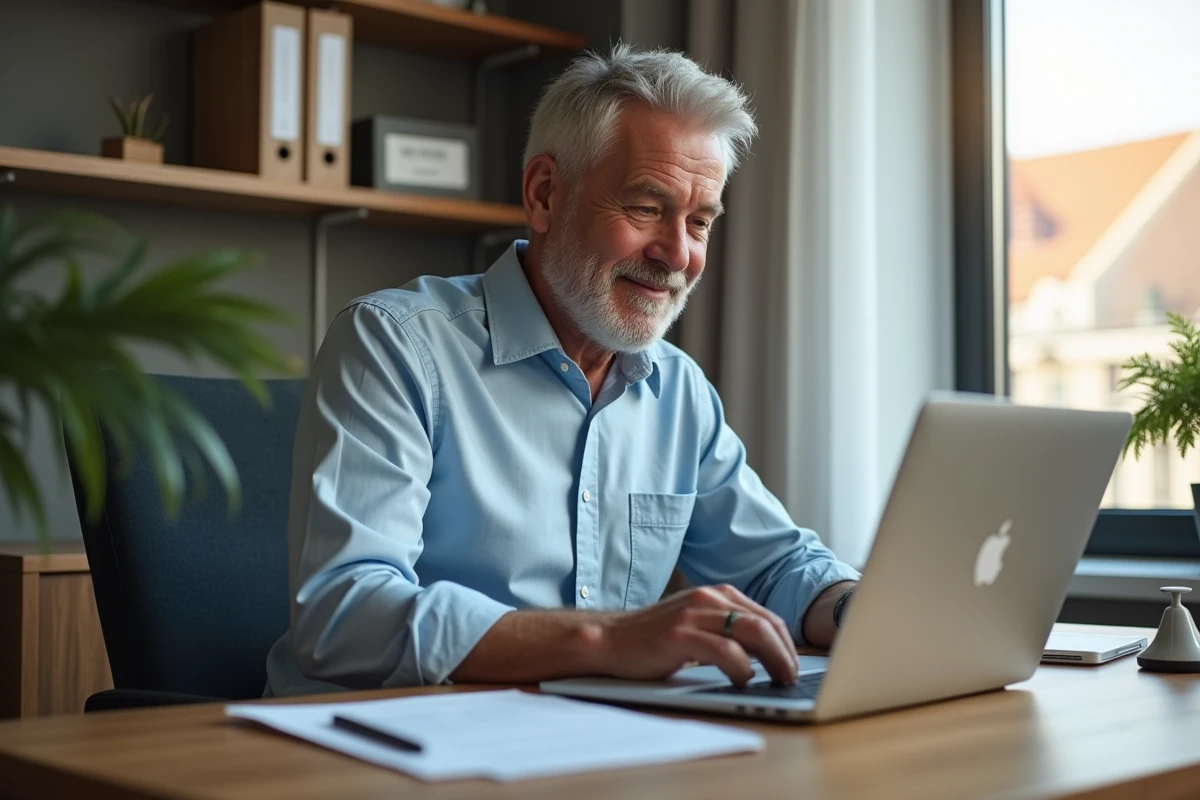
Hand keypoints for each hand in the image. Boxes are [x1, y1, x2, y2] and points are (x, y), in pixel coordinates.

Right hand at [593, 584, 798, 685]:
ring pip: (752, 633)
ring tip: (778, 680)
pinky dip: (742, 668)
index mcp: (716, 595)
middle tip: (791, 677)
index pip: (767, 617)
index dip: (787, 643)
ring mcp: (694, 615)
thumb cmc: (654, 638)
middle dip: (786, 653)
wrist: (610, 639)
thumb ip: (727, 631)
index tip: (793, 665)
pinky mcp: (679, 635)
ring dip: (774, 660)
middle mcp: (708, 599)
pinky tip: (743, 680)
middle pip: (766, 623)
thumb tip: (767, 655)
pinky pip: (725, 650)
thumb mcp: (697, 625)